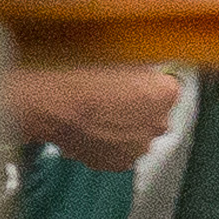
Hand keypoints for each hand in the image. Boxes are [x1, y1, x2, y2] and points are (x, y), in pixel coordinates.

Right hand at [1, 63, 175, 171]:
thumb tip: (137, 68)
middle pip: (154, 116)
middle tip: (108, 100)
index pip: (167, 88)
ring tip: (93, 117)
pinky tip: (87, 131)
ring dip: (121, 129)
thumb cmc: (78, 72)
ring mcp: (140, 146)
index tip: (131, 83)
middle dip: (137, 110)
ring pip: (135, 136)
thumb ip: (136, 66)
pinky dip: (106, 145)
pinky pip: (118, 153)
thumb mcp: (115, 54)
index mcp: (166, 91)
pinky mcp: (119, 164)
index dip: (146, 85)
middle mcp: (160, 123)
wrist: (52, 103)